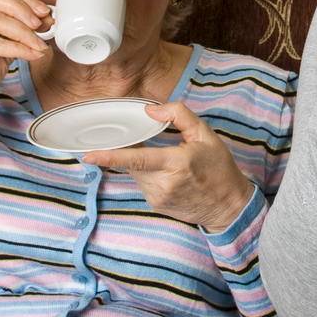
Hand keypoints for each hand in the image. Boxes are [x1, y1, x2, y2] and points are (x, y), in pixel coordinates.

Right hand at [0, 0, 49, 106]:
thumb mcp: (1, 49)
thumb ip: (16, 33)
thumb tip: (44, 21)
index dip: (23, 2)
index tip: (44, 12)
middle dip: (23, 9)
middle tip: (43, 23)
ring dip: (25, 32)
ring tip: (40, 45)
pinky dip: (18, 48)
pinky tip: (32, 54)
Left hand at [81, 101, 254, 230]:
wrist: (228, 206)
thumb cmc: (219, 168)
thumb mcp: (206, 134)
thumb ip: (179, 115)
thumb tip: (150, 110)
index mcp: (176, 163)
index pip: (137, 158)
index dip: (110, 156)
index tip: (89, 155)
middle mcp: (164, 183)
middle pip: (134, 162)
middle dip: (139, 151)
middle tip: (164, 148)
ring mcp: (158, 196)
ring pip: (136, 173)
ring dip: (145, 164)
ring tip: (172, 164)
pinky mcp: (155, 204)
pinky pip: (142, 183)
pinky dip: (150, 174)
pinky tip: (170, 176)